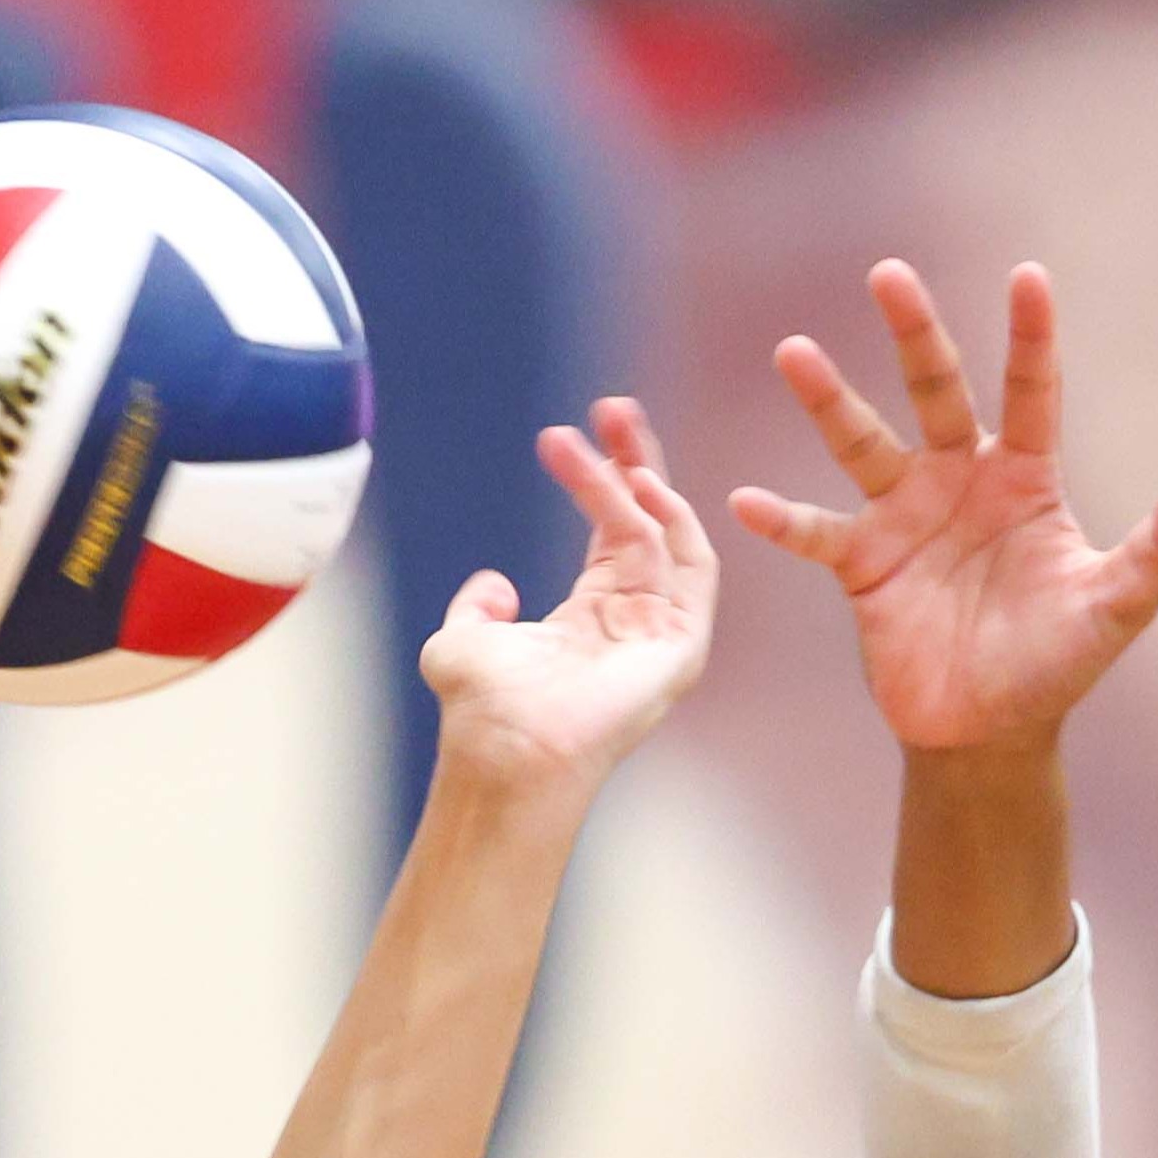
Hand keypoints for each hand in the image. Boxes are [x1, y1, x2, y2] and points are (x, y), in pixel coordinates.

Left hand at [422, 397, 718, 791]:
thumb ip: (478, 610)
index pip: (613, 531)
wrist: (505, 752)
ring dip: (641, 476)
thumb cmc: (482, 713)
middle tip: (612, 406)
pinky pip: (692, 570)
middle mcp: (634, 621)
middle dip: (634, 459)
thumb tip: (495, 586)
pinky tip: (642, 484)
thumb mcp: (464, 642)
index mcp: (594, 619)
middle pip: (649, 521)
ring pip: (662, 533)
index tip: (574, 429)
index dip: (599, 477)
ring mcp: (660, 633)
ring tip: (611, 429)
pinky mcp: (680, 646)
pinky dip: (675, 523)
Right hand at [732, 263, 1157, 752]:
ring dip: (829, 402)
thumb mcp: (1117, 608)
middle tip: (889, 274)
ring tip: (795, 353)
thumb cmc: (1057, 666)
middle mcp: (959, 479)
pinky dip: (782, 523)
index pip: (1032, 391)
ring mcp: (905, 517)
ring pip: (863, 443)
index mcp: (1024, 478)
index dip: (1030, 336)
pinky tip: (744, 501)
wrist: (990, 733)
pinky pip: (817, 536)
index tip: (1029, 274)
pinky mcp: (863, 566)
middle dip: (914, 333)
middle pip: (935, 391)